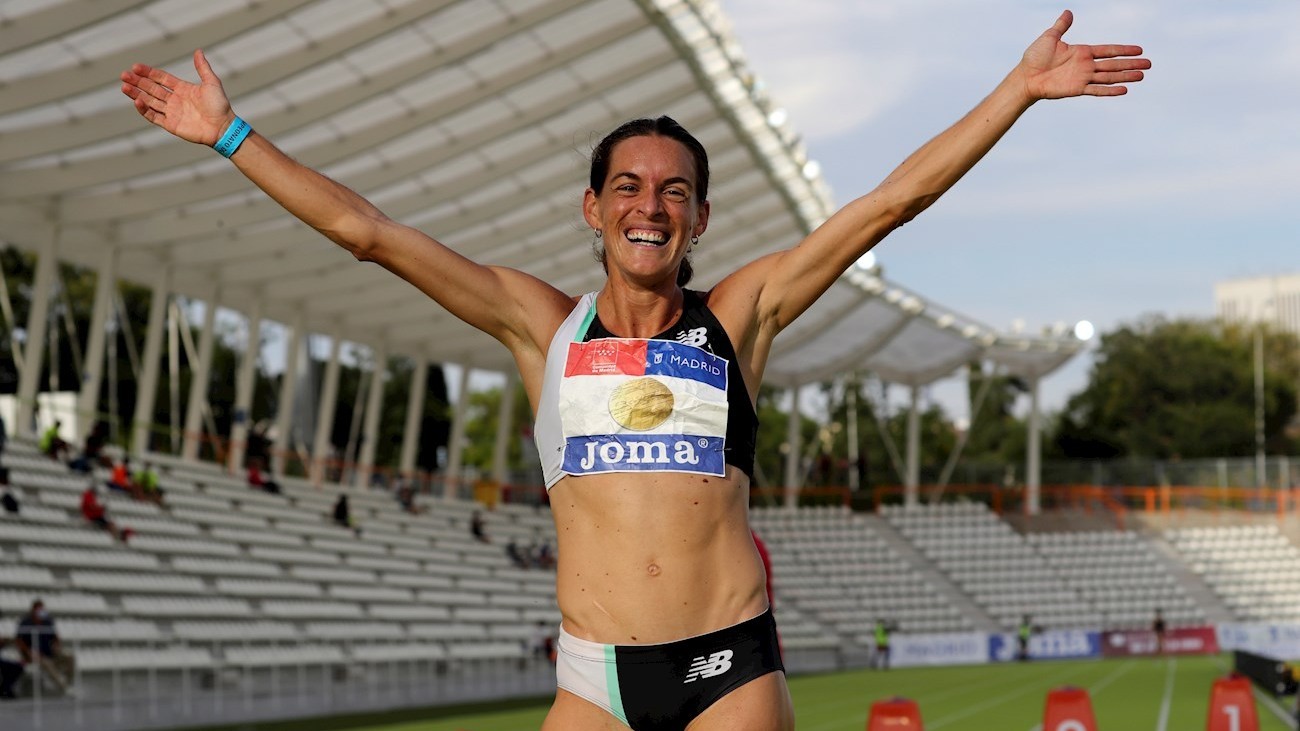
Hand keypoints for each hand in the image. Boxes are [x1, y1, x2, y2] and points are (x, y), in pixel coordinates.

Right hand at [120, 50, 234, 144]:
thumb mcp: (212, 83)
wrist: (223, 127)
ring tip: (124, 87)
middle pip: (152, 89)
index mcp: (183, 89)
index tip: (135, 67)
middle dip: (138, 82)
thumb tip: (198, 50)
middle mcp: (175, 100)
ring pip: (149, 101)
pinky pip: (154, 116)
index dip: (149, 73)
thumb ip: (202, 68)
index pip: (161, 78)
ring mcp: (172, 112)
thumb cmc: (220, 105)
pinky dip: (144, 110)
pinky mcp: (171, 125)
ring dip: (136, 94)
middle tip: (124, 75)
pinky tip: (137, 101)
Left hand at [1020, 10, 1149, 99]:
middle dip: (1131, 64)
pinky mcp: (1077, 89)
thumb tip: (1068, 12)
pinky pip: (1096, 90)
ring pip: (1109, 77)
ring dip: (1126, 76)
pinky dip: (1110, 90)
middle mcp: (1085, 65)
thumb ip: (1061, 26)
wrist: (1025, 76)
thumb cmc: (1034, 57)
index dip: (1124, 50)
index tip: (1139, 50)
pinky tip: (1124, 90)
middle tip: (1149, 64)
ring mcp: (1082, 77)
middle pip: (1113, 64)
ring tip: (1142, 76)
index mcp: (1082, 52)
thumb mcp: (1050, 37)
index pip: (1108, 50)